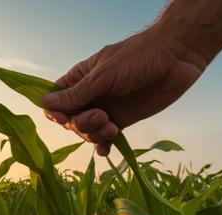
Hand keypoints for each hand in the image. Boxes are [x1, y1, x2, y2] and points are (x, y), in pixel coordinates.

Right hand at [43, 28, 206, 155]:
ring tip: (112, 127)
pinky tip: (106, 150)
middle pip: (70, 120)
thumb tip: (44, 103)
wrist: (176, 57)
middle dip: (81, 123)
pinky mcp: (122, 120)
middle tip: (101, 116)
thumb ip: (77, 93)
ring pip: (87, 131)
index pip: (55, 100)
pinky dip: (103, 145)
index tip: (63, 118)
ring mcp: (106, 109)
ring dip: (94, 134)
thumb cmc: (137, 57)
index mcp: (80, 78)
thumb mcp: (104, 76)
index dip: (55, 112)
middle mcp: (90, 95)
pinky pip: (106, 138)